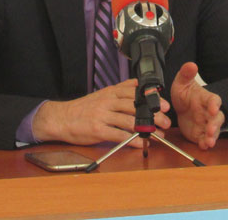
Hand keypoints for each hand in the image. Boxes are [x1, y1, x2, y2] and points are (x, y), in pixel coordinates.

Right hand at [32, 78, 170, 147]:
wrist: (61, 118)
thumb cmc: (84, 108)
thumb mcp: (102, 93)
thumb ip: (121, 89)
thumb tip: (138, 83)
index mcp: (111, 92)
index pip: (136, 92)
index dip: (152, 99)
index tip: (165, 105)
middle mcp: (108, 101)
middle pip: (136, 107)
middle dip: (154, 115)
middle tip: (166, 121)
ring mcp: (102, 115)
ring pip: (130, 121)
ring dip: (147, 129)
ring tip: (159, 135)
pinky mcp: (97, 130)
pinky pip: (119, 136)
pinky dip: (132, 141)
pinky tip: (142, 144)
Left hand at [170, 62, 224, 148]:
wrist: (180, 108)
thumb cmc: (185, 94)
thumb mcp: (181, 83)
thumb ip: (186, 74)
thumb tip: (191, 64)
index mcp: (205, 98)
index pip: (214, 100)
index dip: (214, 104)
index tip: (213, 108)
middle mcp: (208, 112)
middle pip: (217, 118)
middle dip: (215, 124)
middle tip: (211, 130)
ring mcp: (206, 124)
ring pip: (214, 131)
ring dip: (212, 137)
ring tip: (209, 142)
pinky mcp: (201, 134)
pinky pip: (205, 140)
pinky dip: (205, 143)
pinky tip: (203, 146)